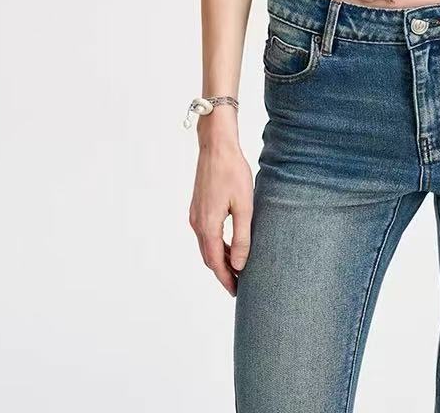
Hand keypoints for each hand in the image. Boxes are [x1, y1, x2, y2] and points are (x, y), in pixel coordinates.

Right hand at [188, 138, 253, 294]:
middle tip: (238, 285)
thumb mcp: (244, 206)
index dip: (226, 279)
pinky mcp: (198, 207)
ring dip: (220, 258)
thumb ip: (242, 237)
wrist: (216, 146)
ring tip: (237, 267)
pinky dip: (217, 245)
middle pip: (209, 257)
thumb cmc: (233, 172)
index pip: (216, 263)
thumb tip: (241, 264)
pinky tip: (230, 244)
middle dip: (223, 272)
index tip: (236, 292)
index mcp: (208, 226)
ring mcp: (195, 215)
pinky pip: (206, 234)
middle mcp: (197, 223)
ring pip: (207, 246)